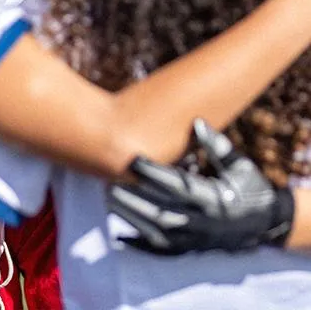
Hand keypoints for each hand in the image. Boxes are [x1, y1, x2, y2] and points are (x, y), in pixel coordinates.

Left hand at [108, 119, 293, 254]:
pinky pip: (163, 251)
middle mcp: (204, 223)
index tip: (132, 159)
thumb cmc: (251, 187)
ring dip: (132, 218)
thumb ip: (218, 146)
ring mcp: (197, 240)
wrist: (265, 224)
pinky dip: (141, 245)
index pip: (177, 186)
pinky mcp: (193, 249)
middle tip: (108, 180)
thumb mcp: (240, 165)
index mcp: (214, 198)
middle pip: (162, 213)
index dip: (154, 173)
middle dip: (134, 199)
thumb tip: (197, 122)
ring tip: (108, 198)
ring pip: (158, 234)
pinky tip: (119, 236)